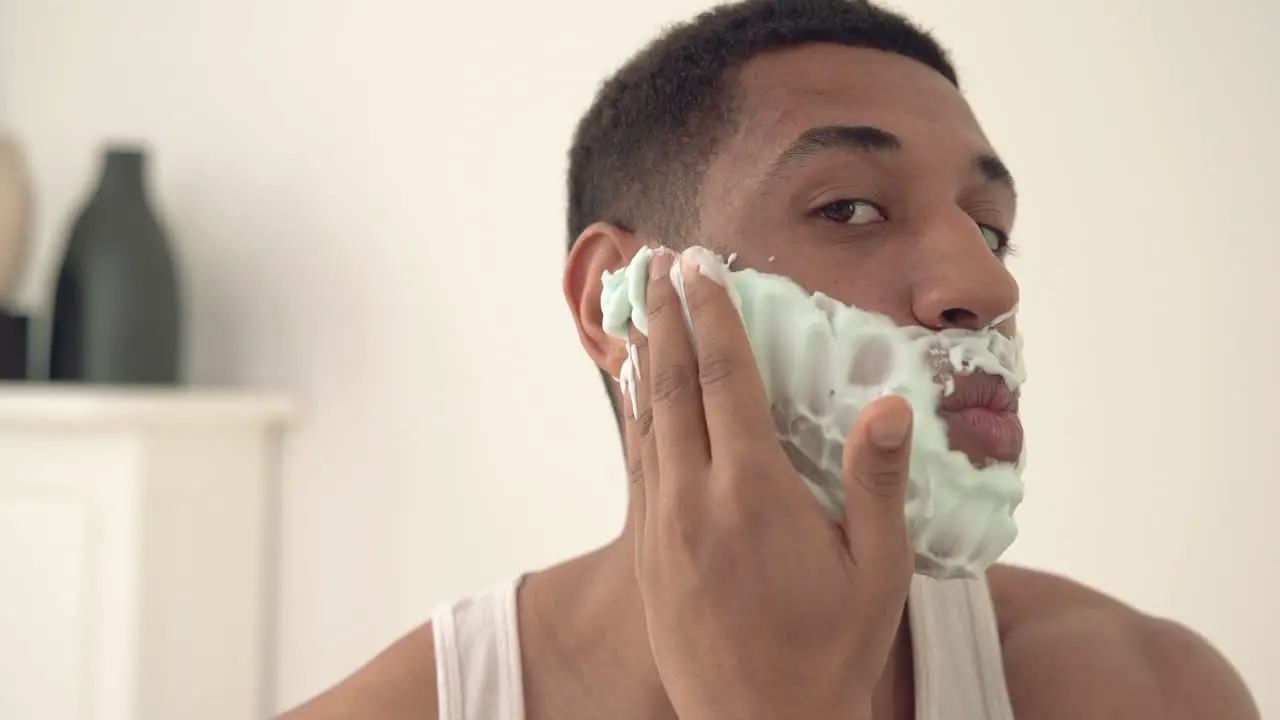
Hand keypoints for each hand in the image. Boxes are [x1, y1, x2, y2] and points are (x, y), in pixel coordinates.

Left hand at [622, 248, 915, 719]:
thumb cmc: (831, 652)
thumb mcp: (878, 571)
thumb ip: (877, 483)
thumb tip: (890, 405)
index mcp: (754, 495)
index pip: (727, 381)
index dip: (713, 317)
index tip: (700, 268)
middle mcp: (694, 500)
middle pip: (671, 386)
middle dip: (664, 318)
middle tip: (657, 263)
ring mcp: (662, 527)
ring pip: (642, 422)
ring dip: (640, 359)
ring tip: (637, 310)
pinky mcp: (647, 553)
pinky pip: (635, 465)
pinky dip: (633, 416)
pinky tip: (635, 395)